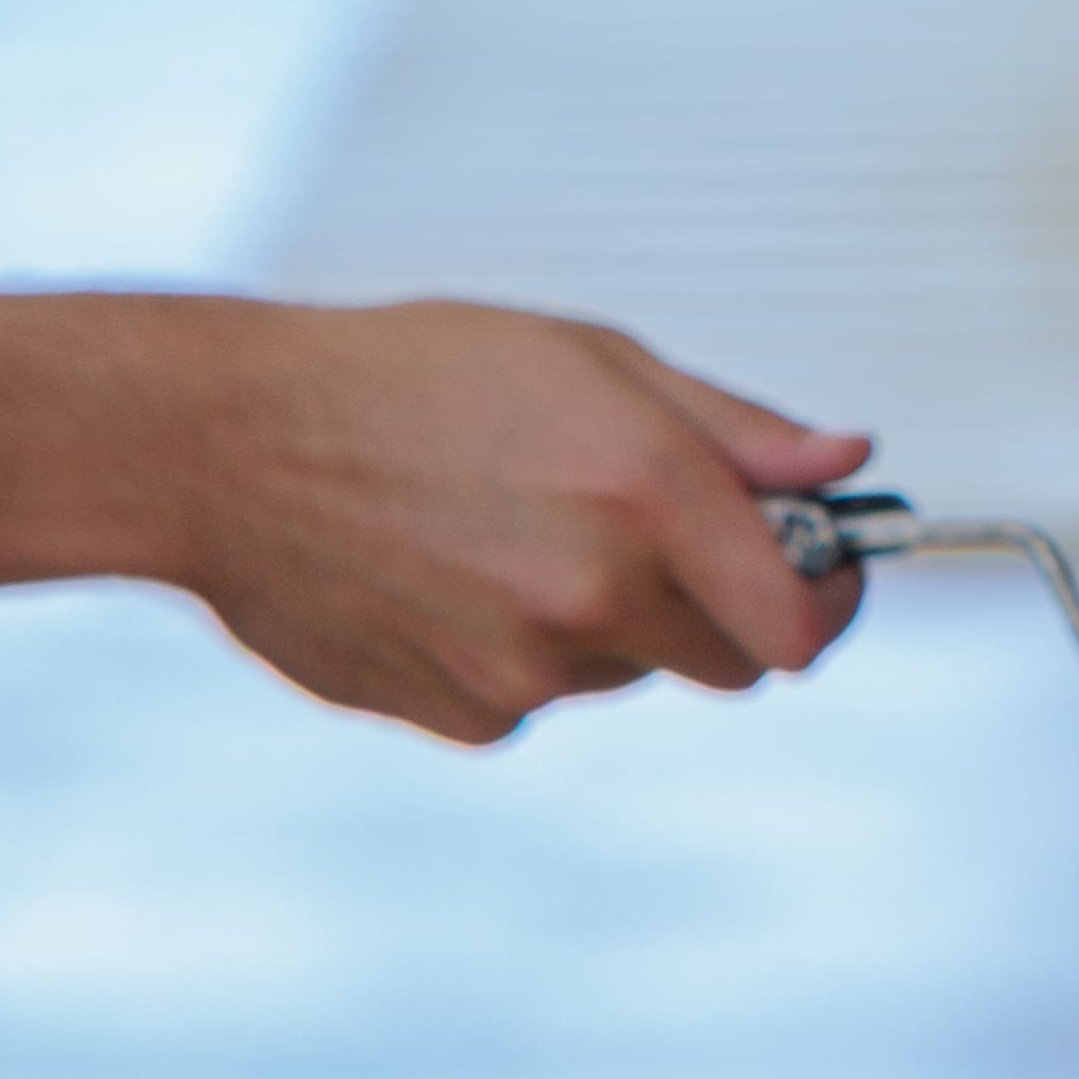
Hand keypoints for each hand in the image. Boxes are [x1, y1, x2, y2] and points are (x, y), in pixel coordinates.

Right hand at [149, 302, 876, 740]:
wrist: (226, 447)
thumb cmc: (418, 377)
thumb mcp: (589, 360)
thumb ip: (736, 429)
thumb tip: (852, 463)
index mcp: (650, 488)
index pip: (802, 624)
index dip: (830, 601)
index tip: (822, 574)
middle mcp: (596, 591)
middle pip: (730, 662)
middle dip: (715, 608)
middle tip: (645, 532)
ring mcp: (525, 670)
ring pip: (622, 674)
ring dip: (600, 621)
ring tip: (502, 527)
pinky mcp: (462, 719)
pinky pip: (534, 702)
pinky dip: (514, 654)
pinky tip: (440, 576)